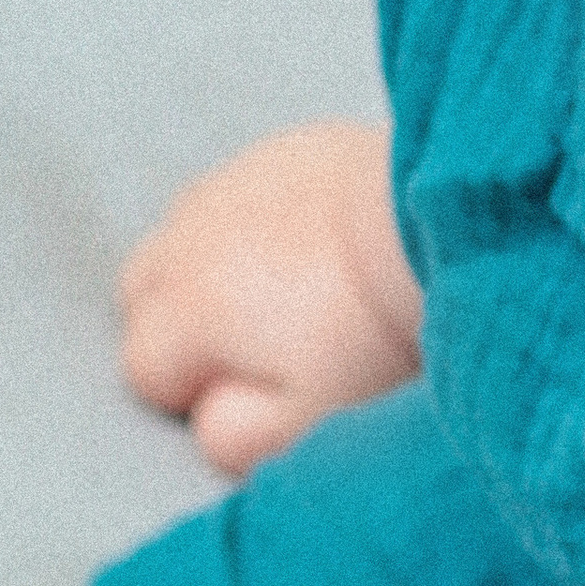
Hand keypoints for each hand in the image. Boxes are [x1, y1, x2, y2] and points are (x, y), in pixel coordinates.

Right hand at [118, 120, 422, 476]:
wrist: (443, 223)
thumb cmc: (378, 330)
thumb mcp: (305, 421)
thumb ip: (235, 438)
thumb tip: (204, 424)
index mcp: (186, 309)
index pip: (142, 367)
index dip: (190, 391)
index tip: (250, 393)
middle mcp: (190, 236)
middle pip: (142, 291)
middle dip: (177, 324)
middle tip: (252, 347)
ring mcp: (234, 181)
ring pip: (182, 232)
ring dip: (208, 264)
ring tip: (276, 293)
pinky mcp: (283, 148)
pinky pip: (237, 187)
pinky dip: (252, 217)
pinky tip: (306, 240)